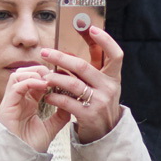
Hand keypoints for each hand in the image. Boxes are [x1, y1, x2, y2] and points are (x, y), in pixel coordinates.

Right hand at [0, 65, 69, 152]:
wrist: (22, 159)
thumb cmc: (33, 145)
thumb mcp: (52, 127)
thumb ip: (61, 114)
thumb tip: (72, 101)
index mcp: (27, 102)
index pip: (35, 79)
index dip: (48, 75)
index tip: (62, 78)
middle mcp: (18, 99)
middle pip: (25, 73)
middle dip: (41, 71)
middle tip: (55, 76)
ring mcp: (11, 102)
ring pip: (18, 75)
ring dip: (34, 74)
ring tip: (49, 81)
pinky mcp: (7, 106)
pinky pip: (16, 86)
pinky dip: (30, 82)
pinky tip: (43, 86)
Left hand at [38, 25, 123, 144]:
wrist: (105, 132)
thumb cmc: (100, 101)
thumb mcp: (103, 83)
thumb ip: (95, 65)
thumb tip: (84, 37)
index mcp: (114, 77)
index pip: (115, 54)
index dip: (105, 40)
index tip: (91, 28)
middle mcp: (109, 87)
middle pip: (83, 67)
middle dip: (61, 57)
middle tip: (45, 52)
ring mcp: (100, 101)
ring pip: (72, 84)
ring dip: (54, 78)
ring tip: (44, 75)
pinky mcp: (88, 114)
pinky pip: (66, 101)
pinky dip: (54, 96)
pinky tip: (47, 94)